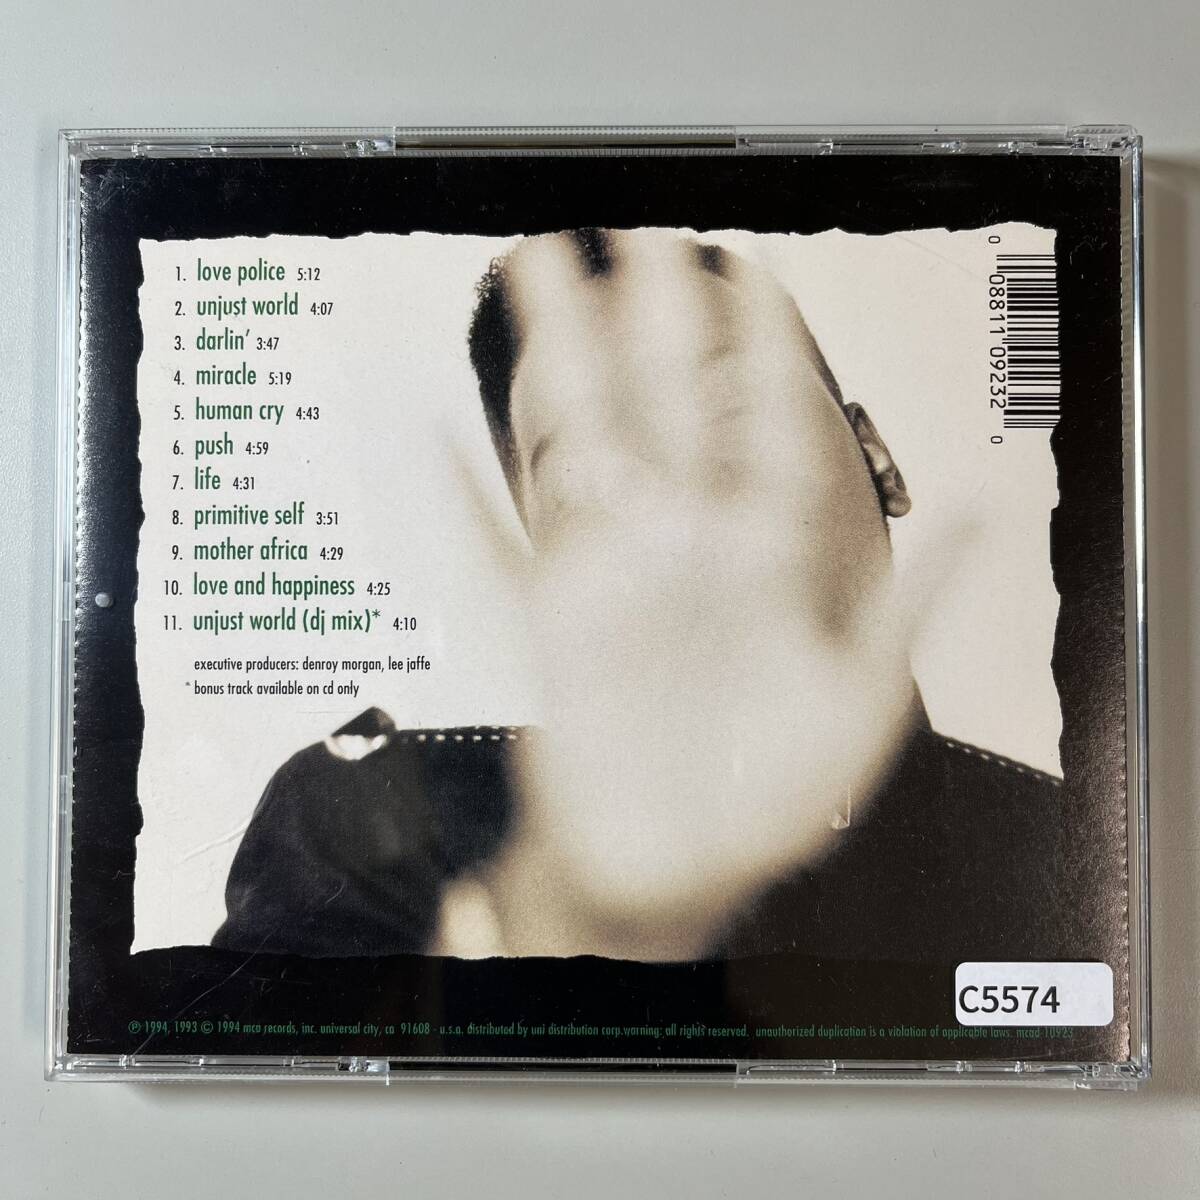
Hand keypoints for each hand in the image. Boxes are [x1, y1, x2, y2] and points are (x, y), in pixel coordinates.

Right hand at [463, 229, 964, 958]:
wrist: (676, 874)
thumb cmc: (770, 799)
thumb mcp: (864, 698)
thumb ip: (915, 597)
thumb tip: (977, 507)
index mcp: (762, 559)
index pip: (763, 427)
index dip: (760, 347)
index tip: (755, 271)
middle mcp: (685, 548)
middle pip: (669, 406)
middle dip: (656, 318)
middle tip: (643, 236)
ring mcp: (615, 573)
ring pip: (587, 439)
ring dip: (565, 357)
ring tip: (544, 273)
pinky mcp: (552, 617)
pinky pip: (502, 543)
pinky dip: (464, 492)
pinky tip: (436, 434)